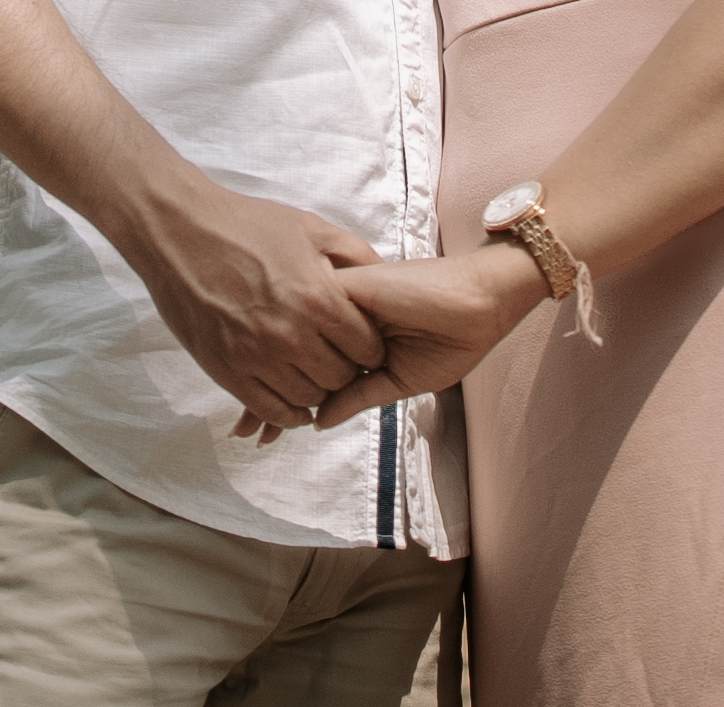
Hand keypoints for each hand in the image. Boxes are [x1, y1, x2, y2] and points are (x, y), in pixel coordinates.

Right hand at [125, 184, 386, 434]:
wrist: (180, 232)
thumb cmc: (247, 225)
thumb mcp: (310, 228)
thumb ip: (355, 254)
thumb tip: (385, 276)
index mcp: (318, 299)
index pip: (367, 349)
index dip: (371, 348)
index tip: (362, 343)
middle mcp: (292, 334)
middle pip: (341, 378)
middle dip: (347, 370)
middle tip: (338, 358)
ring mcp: (258, 357)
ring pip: (309, 398)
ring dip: (318, 391)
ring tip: (313, 373)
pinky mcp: (228, 372)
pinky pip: (271, 410)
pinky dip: (289, 413)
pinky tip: (293, 400)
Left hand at [250, 248, 550, 436]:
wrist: (478, 304)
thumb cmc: (450, 340)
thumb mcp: (398, 379)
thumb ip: (358, 394)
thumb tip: (318, 421)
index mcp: (351, 338)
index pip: (310, 368)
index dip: (283, 399)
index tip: (258, 432)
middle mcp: (338, 321)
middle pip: (292, 357)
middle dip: (265, 396)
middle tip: (245, 434)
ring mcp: (338, 303)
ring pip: (290, 341)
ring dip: (268, 382)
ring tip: (250, 425)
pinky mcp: (344, 289)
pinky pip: (306, 319)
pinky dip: (286, 358)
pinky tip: (267, 390)